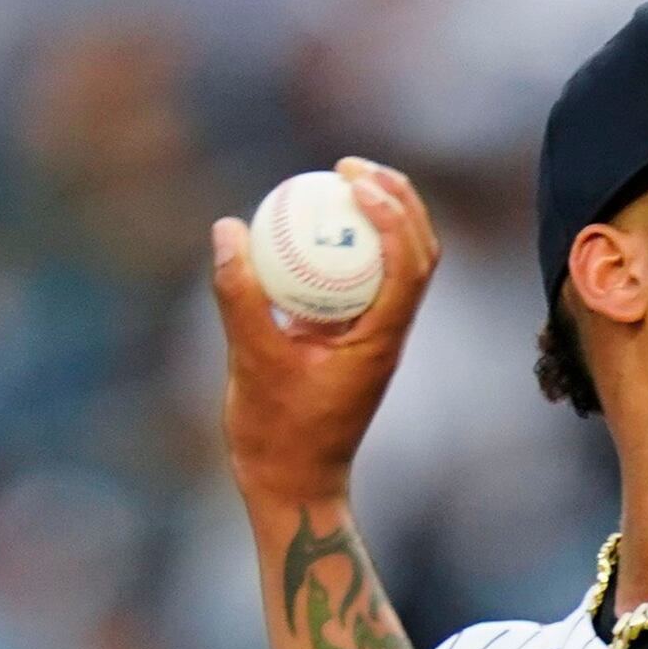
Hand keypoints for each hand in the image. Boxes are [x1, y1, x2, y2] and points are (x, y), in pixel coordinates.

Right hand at [214, 159, 439, 511]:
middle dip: (398, 198)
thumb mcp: (249, 360)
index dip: (392, 213)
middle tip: (348, 166)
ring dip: (383, 216)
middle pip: (419, 252)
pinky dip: (351, 245)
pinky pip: (364, 279)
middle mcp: (389, 334)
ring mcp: (377, 336)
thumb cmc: (276, 433)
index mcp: (381, 341)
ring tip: (340, 180)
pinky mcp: (356, 339)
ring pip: (399, 264)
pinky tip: (311, 226)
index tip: (354, 180)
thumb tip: (228, 228)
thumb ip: (239, 295)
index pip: (408, 264)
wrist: (292, 483)